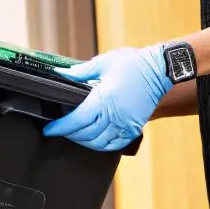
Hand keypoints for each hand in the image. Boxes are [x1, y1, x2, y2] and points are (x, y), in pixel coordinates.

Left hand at [42, 45, 171, 151]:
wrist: (160, 70)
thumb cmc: (133, 64)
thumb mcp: (103, 62)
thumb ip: (80, 71)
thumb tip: (61, 73)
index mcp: (103, 100)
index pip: (76, 121)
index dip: (60, 127)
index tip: (49, 129)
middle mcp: (114, 116)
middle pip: (85, 134)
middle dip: (69, 134)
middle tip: (60, 129)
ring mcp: (125, 125)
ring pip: (98, 143)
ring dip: (83, 141)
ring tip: (74, 134)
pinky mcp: (133, 128)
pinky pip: (114, 145)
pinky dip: (101, 146)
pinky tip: (94, 140)